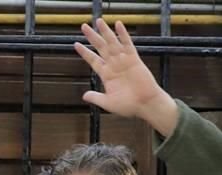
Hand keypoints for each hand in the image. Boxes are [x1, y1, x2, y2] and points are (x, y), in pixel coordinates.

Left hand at [74, 19, 178, 136]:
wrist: (145, 105)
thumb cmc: (128, 106)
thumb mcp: (108, 103)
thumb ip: (96, 98)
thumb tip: (84, 96)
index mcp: (106, 75)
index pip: (93, 60)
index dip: (85, 52)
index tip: (76, 44)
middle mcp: (114, 65)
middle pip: (100, 48)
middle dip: (92, 37)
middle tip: (84, 26)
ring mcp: (124, 61)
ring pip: (112, 43)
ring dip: (105, 32)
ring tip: (98, 21)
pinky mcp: (134, 60)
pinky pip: (128, 45)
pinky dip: (123, 35)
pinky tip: (118, 25)